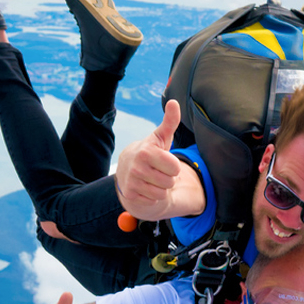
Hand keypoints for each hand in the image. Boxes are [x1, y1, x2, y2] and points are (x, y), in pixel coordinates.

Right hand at [115, 99, 185, 218]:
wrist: (127, 169)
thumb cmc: (150, 152)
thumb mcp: (161, 138)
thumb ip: (170, 122)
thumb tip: (174, 102)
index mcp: (146, 152)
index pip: (175, 167)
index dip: (173, 166)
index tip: (163, 161)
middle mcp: (137, 167)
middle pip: (170, 182)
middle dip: (167, 178)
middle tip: (157, 171)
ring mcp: (132, 182)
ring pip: (162, 193)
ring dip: (160, 188)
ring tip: (152, 179)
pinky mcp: (129, 196)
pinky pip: (153, 201)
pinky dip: (152, 197)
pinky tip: (145, 187)